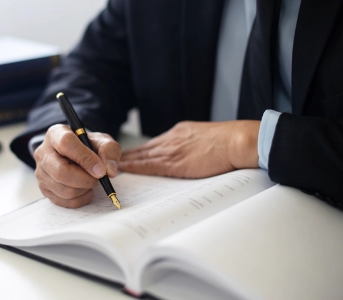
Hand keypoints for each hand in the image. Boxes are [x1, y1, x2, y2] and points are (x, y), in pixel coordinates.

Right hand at [34, 124, 120, 207]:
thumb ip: (109, 151)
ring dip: (84, 189)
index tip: (100, 170)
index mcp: (56, 134)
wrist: (78, 156)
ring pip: (64, 190)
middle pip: (61, 172)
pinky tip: (85, 189)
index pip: (66, 144)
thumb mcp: (102, 141)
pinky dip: (81, 198)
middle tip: (98, 178)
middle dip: (85, 179)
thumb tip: (109, 171)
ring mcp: (41, 173)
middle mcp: (44, 153)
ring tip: (91, 181)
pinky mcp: (44, 189)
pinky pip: (65, 201)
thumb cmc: (88, 147)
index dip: (85, 158)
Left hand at [119, 120, 259, 177]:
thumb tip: (191, 155)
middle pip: (144, 148)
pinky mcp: (174, 162)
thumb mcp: (207, 138)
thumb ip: (195, 145)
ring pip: (142, 156)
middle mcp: (172, 139)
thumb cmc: (230, 142)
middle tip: (112, 159)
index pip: (155, 143)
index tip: (131, 154)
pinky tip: (123, 170)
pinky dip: (134, 168)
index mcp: (181, 132)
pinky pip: (148, 166)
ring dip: (127, 162)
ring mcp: (171, 150)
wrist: (238, 141)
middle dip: (129, 155)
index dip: (142, 150)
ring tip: (112, 166)